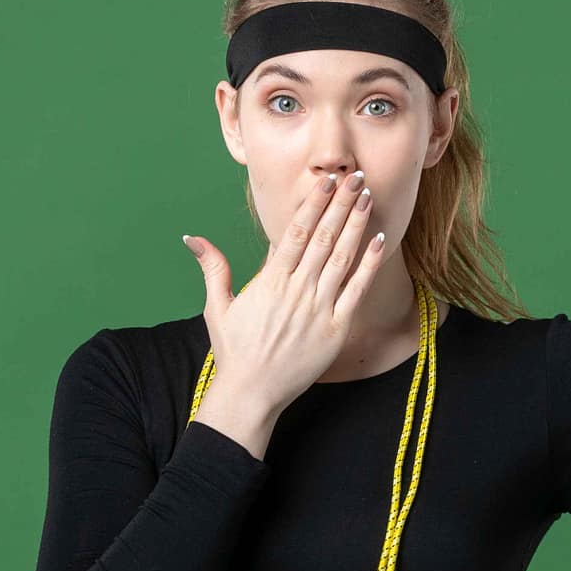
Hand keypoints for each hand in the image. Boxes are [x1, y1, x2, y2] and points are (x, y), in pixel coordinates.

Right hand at [182, 171, 387, 411]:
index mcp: (270, 282)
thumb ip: (213, 268)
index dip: (313, 203)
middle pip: (323, 237)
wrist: (251, 394)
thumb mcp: (218, 308)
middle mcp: (296, 290)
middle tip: (354, 176)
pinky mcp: (335, 329)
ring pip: (342, 258)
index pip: (296, 232)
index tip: (325, 181)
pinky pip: (356, 290)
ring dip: (356, 225)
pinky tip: (378, 240)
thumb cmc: (234, 352)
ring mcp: (318, 309)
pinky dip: (368, 264)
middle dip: (340, 204)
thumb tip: (191, 237)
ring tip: (367, 197)